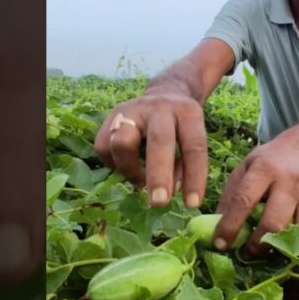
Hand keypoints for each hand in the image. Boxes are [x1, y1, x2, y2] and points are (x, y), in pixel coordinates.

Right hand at [94, 89, 208, 209]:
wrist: (164, 95)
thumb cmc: (181, 127)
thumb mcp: (191, 140)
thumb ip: (184, 166)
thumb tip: (170, 192)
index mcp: (187, 112)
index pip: (194, 145)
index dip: (194, 176)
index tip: (192, 204)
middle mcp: (159, 108)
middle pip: (158, 141)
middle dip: (158, 176)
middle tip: (159, 203)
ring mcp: (132, 110)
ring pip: (122, 143)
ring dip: (130, 170)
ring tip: (139, 180)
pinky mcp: (110, 117)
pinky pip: (104, 148)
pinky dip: (115, 165)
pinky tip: (127, 165)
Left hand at [214, 136, 298, 255]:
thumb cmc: (266, 162)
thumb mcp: (243, 169)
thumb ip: (230, 196)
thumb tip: (217, 229)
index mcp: (264, 169)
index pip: (244, 200)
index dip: (230, 225)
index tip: (220, 244)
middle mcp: (289, 180)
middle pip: (274, 222)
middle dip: (258, 244)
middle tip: (247, 251)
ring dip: (281, 248)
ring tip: (269, 250)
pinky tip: (288, 245)